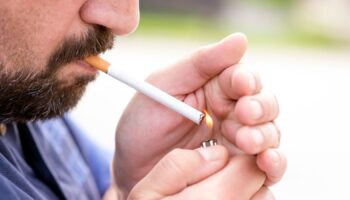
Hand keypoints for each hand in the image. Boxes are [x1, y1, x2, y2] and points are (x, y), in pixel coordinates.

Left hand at [114, 33, 285, 194]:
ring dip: (264, 135)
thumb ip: (201, 62)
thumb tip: (240, 39)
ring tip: (246, 141)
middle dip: (259, 108)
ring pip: (269, 133)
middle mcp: (232, 112)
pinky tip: (266, 162)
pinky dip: (274, 163)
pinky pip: (267, 165)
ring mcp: (239, 140)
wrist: (132, 165)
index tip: (241, 85)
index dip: (246, 80)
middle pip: (264, 104)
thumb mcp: (164, 86)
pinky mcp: (240, 168)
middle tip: (244, 114)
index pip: (243, 78)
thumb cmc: (144, 123)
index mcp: (216, 88)